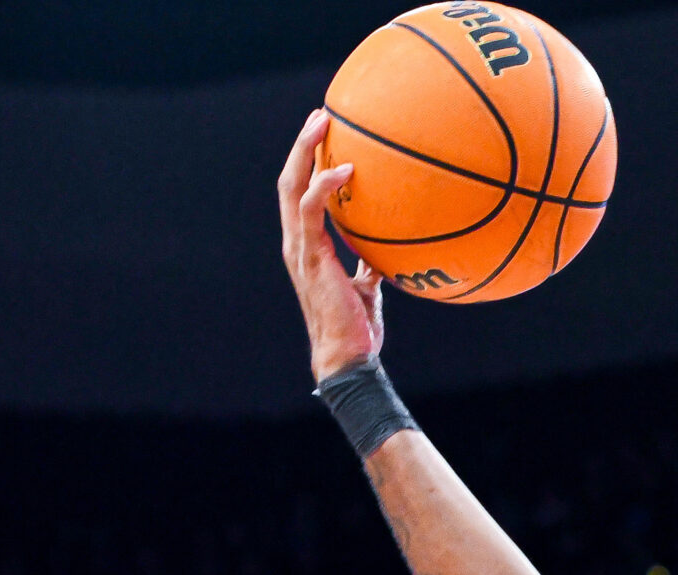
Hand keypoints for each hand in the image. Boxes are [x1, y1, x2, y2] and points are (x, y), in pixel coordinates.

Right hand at [277, 109, 385, 383]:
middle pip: (289, 180)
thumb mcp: (367, 288)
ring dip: (305, 150)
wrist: (346, 357)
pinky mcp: (310, 256)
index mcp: (306, 246)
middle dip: (302, 144)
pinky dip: (326, 185)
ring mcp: (299, 248)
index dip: (307, 163)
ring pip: (292, 186)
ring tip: (323, 122)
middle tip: (321, 114)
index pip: (299, 194)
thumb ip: (369, 263)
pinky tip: (347, 167)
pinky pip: (312, 210)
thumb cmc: (357, 328)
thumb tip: (388, 247)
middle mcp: (296, 241)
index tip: (325, 135)